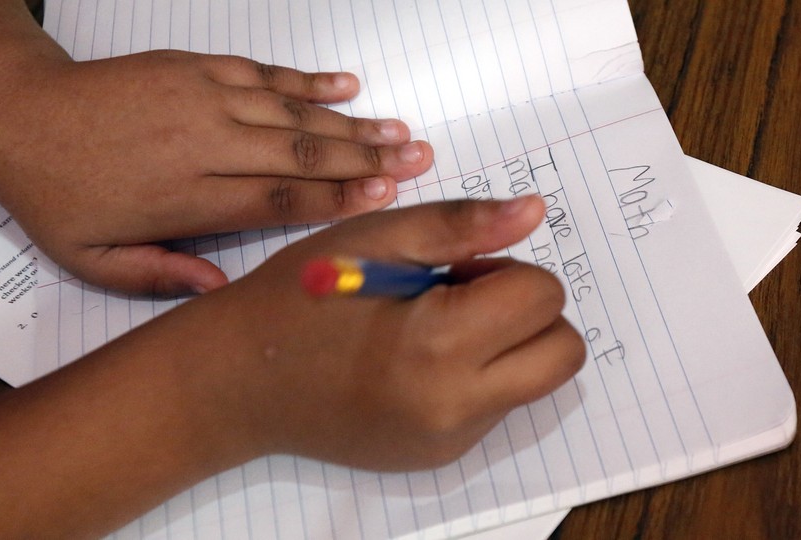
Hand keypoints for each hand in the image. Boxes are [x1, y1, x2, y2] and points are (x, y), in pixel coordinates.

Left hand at [0, 49, 433, 294]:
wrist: (16, 114)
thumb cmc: (56, 195)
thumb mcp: (92, 259)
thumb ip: (159, 276)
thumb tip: (222, 290)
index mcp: (185, 195)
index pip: (278, 200)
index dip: (337, 200)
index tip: (387, 199)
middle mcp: (203, 142)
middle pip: (299, 154)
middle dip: (364, 159)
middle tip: (418, 160)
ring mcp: (202, 96)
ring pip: (291, 113)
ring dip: (349, 124)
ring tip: (399, 130)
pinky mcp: (194, 67)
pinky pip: (263, 73)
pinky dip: (307, 81)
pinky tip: (345, 88)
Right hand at [168, 195, 584, 470]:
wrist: (238, 383)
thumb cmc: (299, 298)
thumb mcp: (376, 240)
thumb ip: (461, 225)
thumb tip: (535, 211)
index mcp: (440, 344)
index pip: (542, 295)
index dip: (501, 268)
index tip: (450, 270)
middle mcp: (456, 406)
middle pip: (561, 351)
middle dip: (525, 311)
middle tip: (458, 298)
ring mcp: (450, 441)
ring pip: (533, 381)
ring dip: (504, 345)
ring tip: (432, 330)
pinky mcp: (439, 458)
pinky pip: (494, 408)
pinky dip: (475, 378)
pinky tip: (415, 364)